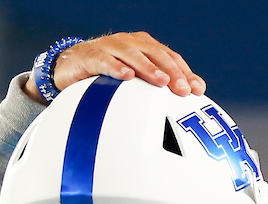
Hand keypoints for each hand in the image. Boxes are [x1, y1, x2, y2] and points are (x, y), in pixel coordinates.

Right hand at [25, 32, 204, 103]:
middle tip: (182, 89)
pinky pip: (105, 60)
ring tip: (161, 80)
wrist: (70, 66)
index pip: (169, 57)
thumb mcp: (134, 80)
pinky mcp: (90, 56)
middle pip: (155, 54)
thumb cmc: (107, 75)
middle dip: (172, 72)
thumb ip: (157, 86)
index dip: (185, 72)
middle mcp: (129, 43)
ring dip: (148, 67)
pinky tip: (126, 77)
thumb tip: (190, 96)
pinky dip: (116, 67)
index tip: (197, 90)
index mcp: (144, 47)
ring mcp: (110, 47)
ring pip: (133, 54)